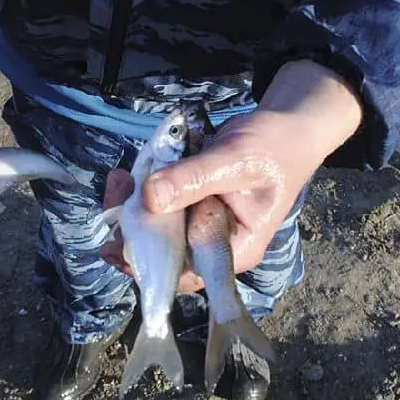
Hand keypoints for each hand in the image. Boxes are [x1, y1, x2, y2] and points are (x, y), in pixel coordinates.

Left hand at [101, 60, 363, 284]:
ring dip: (130, 205)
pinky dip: (140, 190)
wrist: (285, 124)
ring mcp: (197, 224)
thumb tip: (149, 198)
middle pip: (159, 252)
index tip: (115, 242)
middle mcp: (211, 245)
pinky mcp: (188, 203)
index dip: (145, 264)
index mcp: (232, 250)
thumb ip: (193, 179)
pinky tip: (130, 172)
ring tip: (121, 177)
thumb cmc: (274, 147)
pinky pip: (156, 205)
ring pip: (152, 227)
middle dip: (130, 226)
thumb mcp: (234, 160)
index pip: (182, 274)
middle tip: (117, 189)